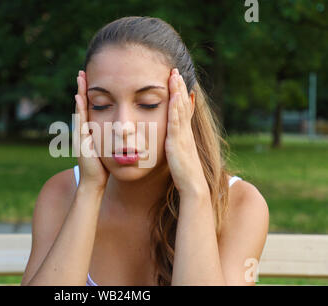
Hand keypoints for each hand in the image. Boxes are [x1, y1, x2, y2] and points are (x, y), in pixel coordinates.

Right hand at [73, 70, 109, 189]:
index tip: (90, 80)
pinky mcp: (81, 139)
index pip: (89, 108)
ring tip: (80, 78)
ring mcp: (81, 134)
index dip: (89, 94)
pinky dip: (79, 108)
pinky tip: (79, 97)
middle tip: (82, 72)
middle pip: (82, 105)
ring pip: (80, 109)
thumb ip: (110, 139)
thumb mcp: (107, 149)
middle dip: (82, 88)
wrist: (94, 182)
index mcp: (90, 131)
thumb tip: (123, 132)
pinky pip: (80, 121)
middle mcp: (83, 130)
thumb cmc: (103, 168)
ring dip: (79, 93)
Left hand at [165, 68, 208, 197]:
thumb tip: (170, 138)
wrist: (193, 185)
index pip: (183, 109)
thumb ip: (175, 144)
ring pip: (179, 109)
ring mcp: (182, 135)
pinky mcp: (177, 142)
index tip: (177, 80)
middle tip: (175, 70)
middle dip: (179, 86)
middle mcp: (185, 131)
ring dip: (177, 91)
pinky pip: (176, 122)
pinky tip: (175, 96)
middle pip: (182, 104)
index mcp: (184, 133)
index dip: (180, 93)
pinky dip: (176, 108)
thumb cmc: (184, 173)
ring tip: (175, 75)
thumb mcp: (178, 154)